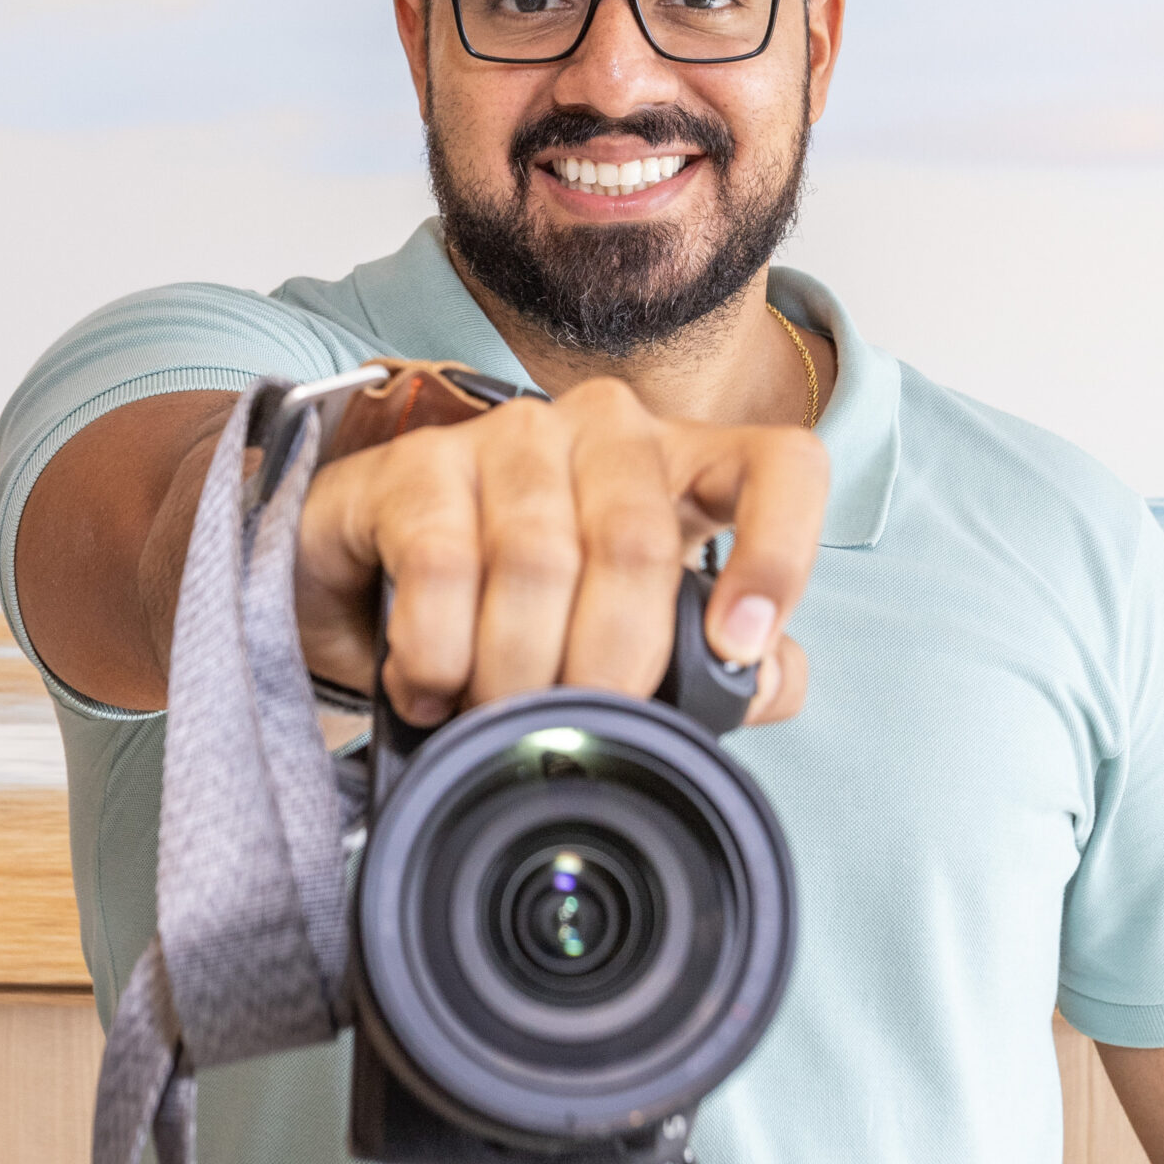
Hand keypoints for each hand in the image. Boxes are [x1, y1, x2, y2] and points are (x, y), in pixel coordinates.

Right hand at [293, 377, 829, 728]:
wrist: (383, 577)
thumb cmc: (540, 605)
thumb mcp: (642, 637)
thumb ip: (724, 668)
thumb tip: (763, 677)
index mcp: (690, 466)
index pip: (781, 466)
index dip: (776, 553)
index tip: (737, 647)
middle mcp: (609, 430)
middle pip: (635, 544)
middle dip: (605, 667)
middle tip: (572, 733)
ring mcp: (513, 436)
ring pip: (536, 560)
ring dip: (512, 672)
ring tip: (491, 720)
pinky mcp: (420, 461)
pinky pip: (440, 563)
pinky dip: (437, 651)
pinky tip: (431, 686)